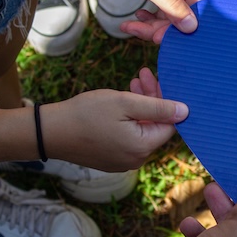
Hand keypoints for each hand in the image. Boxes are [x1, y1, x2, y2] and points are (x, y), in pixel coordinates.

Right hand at [44, 67, 187, 170]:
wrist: (50, 132)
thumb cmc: (86, 114)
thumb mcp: (125, 103)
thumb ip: (158, 107)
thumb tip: (186, 111)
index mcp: (143, 148)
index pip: (170, 124)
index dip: (166, 100)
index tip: (155, 78)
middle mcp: (136, 159)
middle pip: (155, 126)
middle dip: (152, 99)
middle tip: (143, 74)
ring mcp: (123, 161)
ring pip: (142, 130)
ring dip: (140, 107)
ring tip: (132, 83)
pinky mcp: (111, 159)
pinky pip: (128, 138)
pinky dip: (128, 119)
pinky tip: (121, 103)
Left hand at [86, 0, 202, 33]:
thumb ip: (172, 5)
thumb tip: (192, 26)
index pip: (192, 13)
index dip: (176, 29)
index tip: (157, 37)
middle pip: (178, 17)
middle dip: (158, 28)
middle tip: (138, 30)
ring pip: (167, 16)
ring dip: (150, 24)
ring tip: (130, 25)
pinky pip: (158, 9)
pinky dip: (147, 17)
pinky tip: (136, 18)